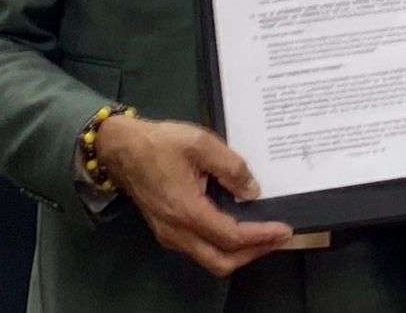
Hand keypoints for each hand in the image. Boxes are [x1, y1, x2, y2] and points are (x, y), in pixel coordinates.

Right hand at [95, 115, 291, 276]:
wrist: (120, 148)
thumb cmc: (159, 143)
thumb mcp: (200, 143)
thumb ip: (231, 167)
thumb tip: (252, 192)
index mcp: (186, 211)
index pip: (231, 237)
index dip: (261, 236)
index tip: (285, 230)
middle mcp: (176, 231)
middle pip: (221, 261)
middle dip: (254, 253)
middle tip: (279, 239)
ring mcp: (169, 234)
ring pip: (210, 258)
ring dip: (239, 252)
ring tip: (263, 234)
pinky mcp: (167, 230)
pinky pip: (200, 248)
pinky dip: (224, 245)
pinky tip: (238, 227)